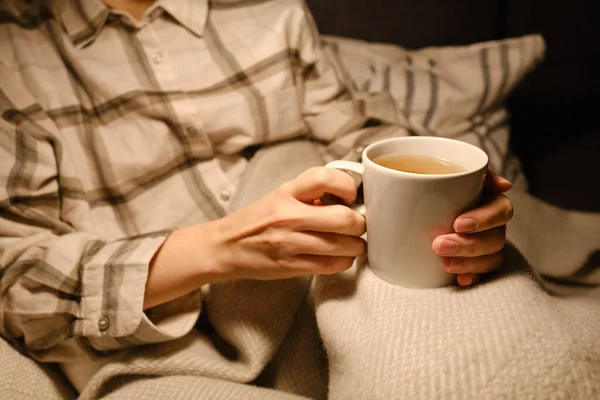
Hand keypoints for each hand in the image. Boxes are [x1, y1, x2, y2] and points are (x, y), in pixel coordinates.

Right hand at [212, 167, 366, 279]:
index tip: (351, 196)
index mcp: (286, 192)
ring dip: (357, 246)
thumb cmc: (256, 220)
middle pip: (344, 218)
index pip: (325, 178)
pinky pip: (332, 265)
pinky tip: (341, 257)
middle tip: (359, 225)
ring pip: (344, 246)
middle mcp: (288, 216)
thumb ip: (311, 194)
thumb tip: (348, 199)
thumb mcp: (280, 196)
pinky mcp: (291, 267)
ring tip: (354, 243)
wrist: (224, 247)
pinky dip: (345, 261)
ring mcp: (290, 243)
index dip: (348, 186)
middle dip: (360, 224)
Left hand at [431, 170, 513, 286]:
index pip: (501, 210)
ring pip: (491, 258)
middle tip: (439, 245)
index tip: (458, 224)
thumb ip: (469, 171)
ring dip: (470, 263)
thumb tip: (504, 185)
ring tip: (444, 264)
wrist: (405, 204)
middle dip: (468, 245)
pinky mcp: (471, 264)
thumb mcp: (441, 171)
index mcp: (488, 200)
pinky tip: (461, 280)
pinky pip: (481, 276)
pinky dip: (472, 278)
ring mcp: (483, 247)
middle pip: (495, 238)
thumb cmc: (430, 182)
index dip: (484, 219)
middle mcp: (491, 225)